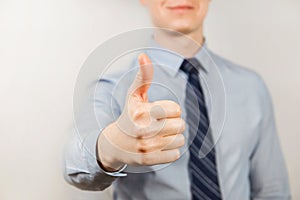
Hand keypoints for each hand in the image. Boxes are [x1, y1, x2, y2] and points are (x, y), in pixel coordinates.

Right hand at [97, 53, 185, 170]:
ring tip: (159, 135)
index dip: (170, 109)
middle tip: (159, 124)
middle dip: (173, 123)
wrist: (115, 143)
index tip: (159, 112)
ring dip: (173, 137)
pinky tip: (159, 146)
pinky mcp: (149, 160)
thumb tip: (143, 55)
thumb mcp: (134, 95)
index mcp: (142, 111)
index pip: (176, 109)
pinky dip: (171, 150)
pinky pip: (175, 154)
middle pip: (181, 124)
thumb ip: (143, 76)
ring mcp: (146, 147)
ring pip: (180, 139)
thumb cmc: (129, 115)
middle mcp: (143, 129)